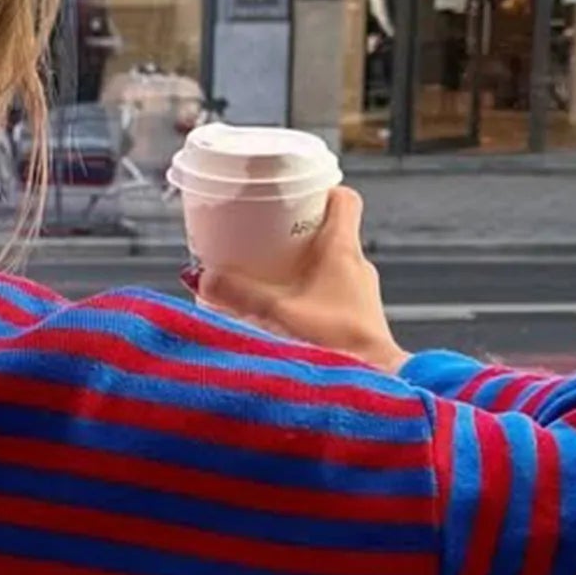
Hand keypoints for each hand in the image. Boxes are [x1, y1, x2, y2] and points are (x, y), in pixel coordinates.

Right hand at [197, 188, 409, 374]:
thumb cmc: (335, 342)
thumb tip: (201, 276)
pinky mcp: (359, 323)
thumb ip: (237, 294)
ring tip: (272, 279)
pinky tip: (289, 316)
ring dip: (306, 269)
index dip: (322, 191)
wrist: (374, 383)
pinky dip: (313, 298)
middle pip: (332, 232)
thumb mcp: (276, 313)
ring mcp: (361, 296)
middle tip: (269, 239)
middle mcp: (358, 267)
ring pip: (332, 268)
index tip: (295, 196)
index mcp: (343, 248)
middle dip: (301, 233)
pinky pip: (335, 297)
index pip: (344, 199)